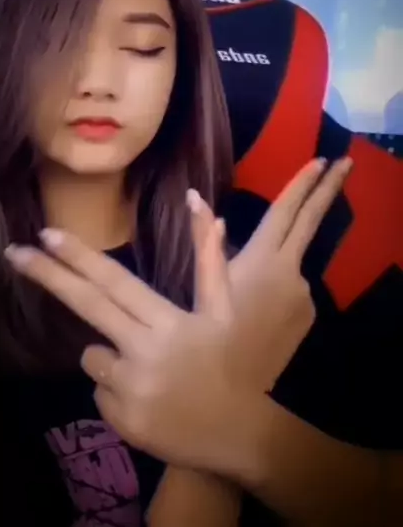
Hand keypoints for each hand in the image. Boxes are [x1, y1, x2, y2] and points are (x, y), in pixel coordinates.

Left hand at [6, 157, 351, 470]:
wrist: (237, 435)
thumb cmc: (228, 363)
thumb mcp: (222, 311)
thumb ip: (209, 257)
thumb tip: (199, 201)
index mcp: (168, 322)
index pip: (115, 282)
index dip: (79, 257)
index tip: (45, 234)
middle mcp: (144, 352)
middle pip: (87, 306)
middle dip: (47, 275)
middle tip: (13, 251)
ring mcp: (130, 389)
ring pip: (91, 356)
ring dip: (108, 356)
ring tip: (151, 372)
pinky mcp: (120, 421)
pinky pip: (100, 391)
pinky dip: (116, 391)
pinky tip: (149, 398)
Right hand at [192, 157, 351, 391]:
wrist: (239, 384)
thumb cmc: (215, 330)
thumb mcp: (205, 283)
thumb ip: (204, 239)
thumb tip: (196, 197)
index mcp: (264, 258)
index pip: (287, 211)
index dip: (303, 184)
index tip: (322, 160)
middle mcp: (291, 270)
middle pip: (311, 221)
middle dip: (328, 190)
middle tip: (347, 162)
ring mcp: (303, 294)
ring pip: (293, 260)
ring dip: (283, 256)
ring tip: (251, 286)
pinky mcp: (306, 314)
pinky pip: (293, 288)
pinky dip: (280, 286)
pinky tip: (259, 306)